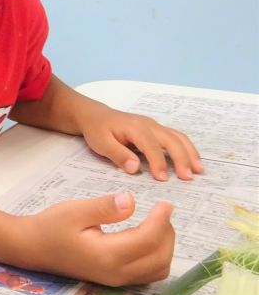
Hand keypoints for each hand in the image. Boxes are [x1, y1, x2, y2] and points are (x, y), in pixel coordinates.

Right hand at [22, 191, 173, 285]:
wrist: (32, 247)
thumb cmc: (51, 226)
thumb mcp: (75, 210)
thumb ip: (105, 207)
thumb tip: (132, 201)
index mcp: (107, 255)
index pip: (148, 240)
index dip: (161, 221)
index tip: (165, 203)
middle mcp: (116, 272)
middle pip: (160, 258)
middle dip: (167, 234)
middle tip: (161, 212)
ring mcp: (117, 279)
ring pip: (158, 270)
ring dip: (165, 248)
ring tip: (157, 224)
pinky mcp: (115, 280)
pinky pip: (148, 274)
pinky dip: (157, 257)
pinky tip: (147, 239)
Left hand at [81, 109, 202, 180]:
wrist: (95, 115)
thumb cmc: (97, 130)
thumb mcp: (101, 143)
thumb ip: (118, 155)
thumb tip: (136, 168)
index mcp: (135, 128)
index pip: (151, 145)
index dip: (158, 162)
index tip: (163, 179)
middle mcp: (149, 125)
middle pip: (171, 140)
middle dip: (182, 158)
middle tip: (188, 177)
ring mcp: (154, 126)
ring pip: (178, 137)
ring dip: (190, 153)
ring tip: (198, 170)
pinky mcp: (157, 130)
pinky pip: (176, 137)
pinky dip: (187, 148)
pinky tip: (192, 161)